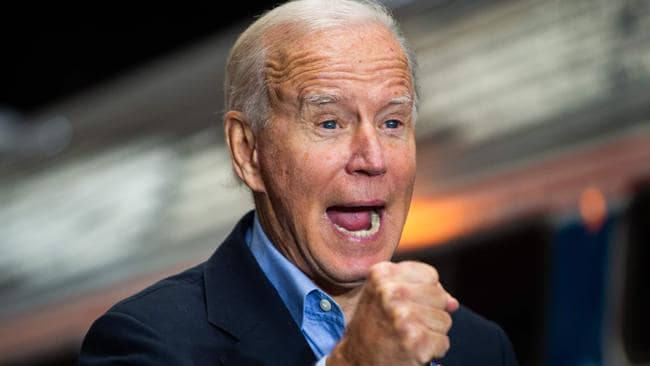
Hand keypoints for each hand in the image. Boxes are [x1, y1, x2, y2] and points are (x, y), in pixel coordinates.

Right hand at [329, 261, 458, 365]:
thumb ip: (420, 291)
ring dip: (431, 333)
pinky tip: (410, 351)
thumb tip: (453, 304)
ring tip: (406, 337)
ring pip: (445, 320)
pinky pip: (444, 343)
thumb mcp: (385, 297)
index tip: (403, 305)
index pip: (430, 276)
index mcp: (382, 274)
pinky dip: (431, 351)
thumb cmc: (373, 327)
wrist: (356, 362)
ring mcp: (403, 317)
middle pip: (440, 297)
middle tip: (404, 325)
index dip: (423, 293)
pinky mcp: (415, 341)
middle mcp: (391, 292)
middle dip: (430, 313)